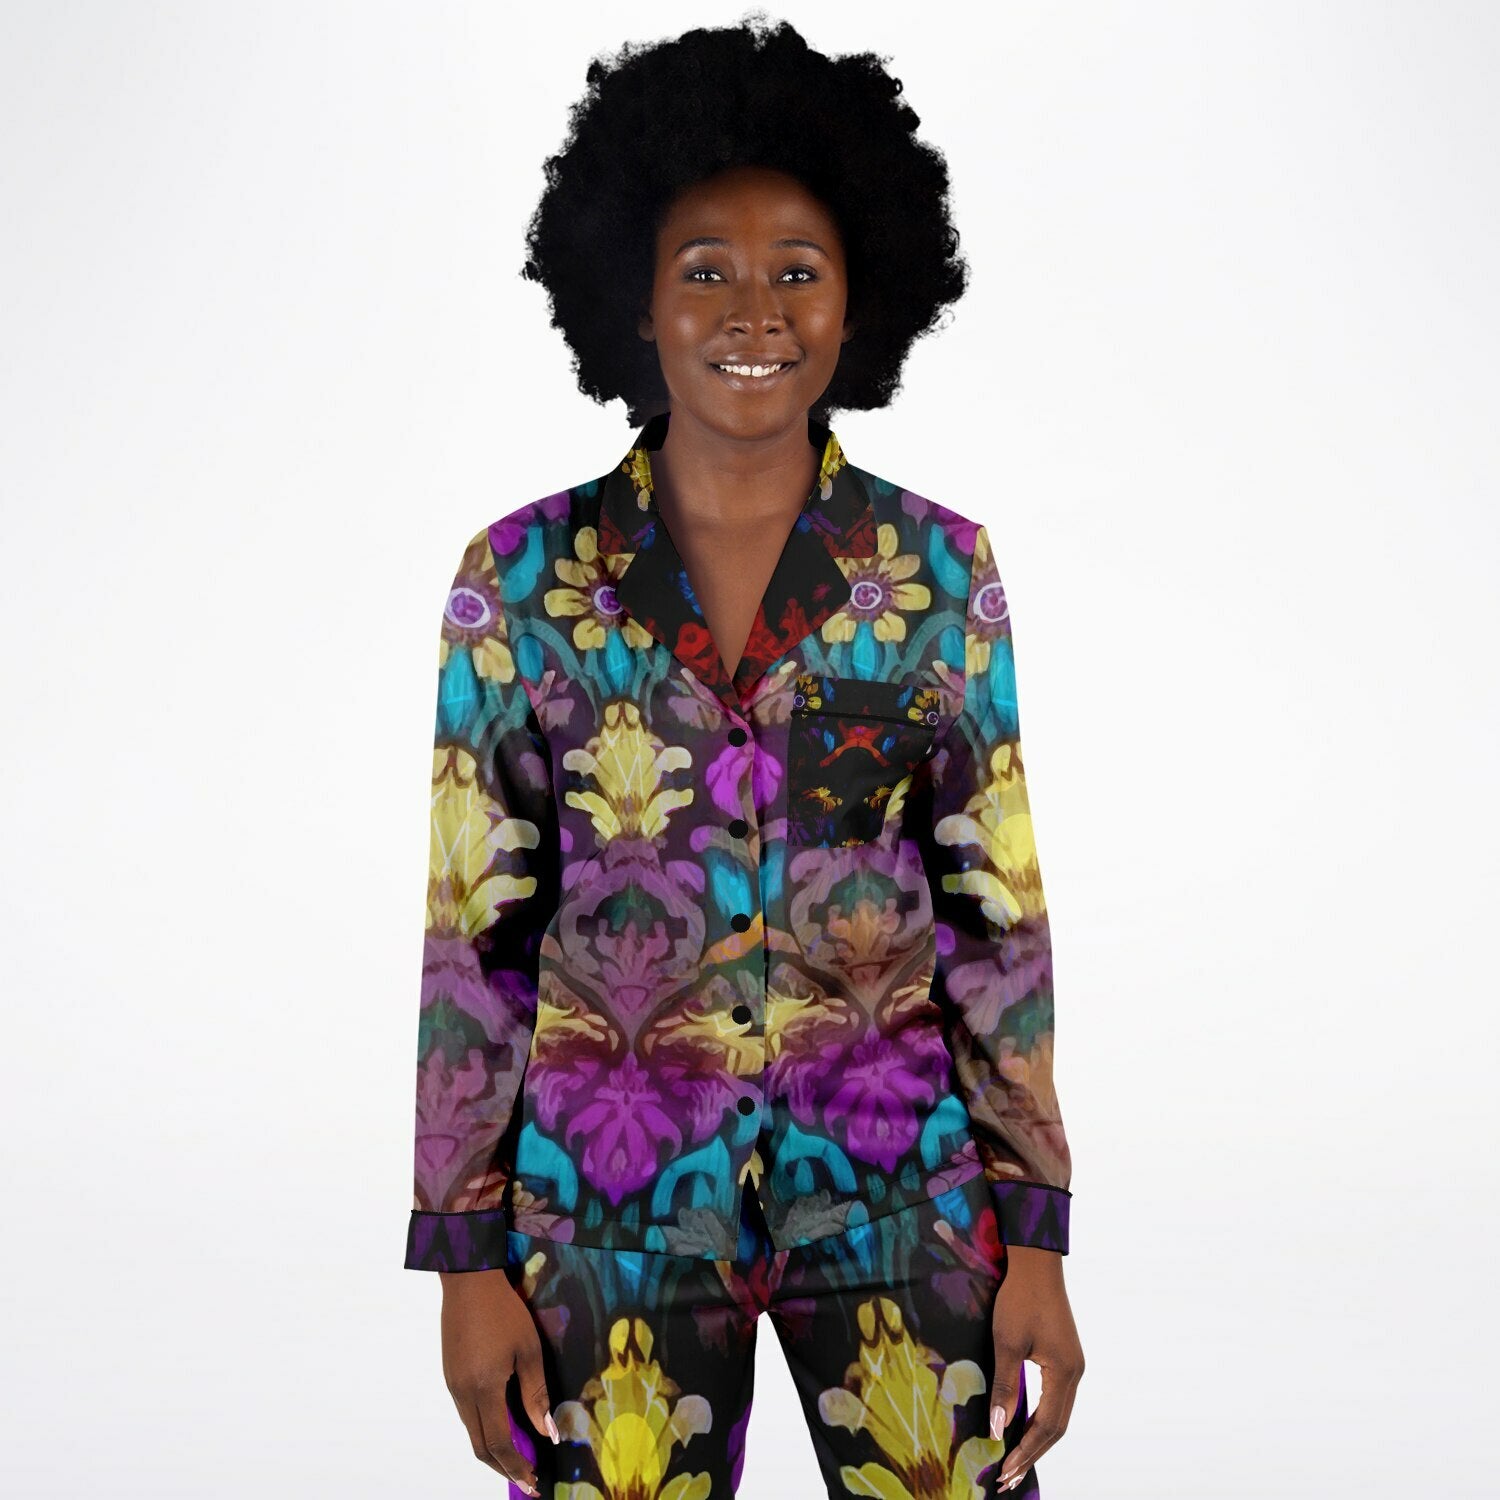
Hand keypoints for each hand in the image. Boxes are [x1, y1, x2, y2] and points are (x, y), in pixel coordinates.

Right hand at [439, 1268, 558, 1496]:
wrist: (468, 1280)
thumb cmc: (503, 1310)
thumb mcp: (527, 1349)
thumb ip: (536, 1394)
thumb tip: (547, 1432)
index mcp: (483, 1389)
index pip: (499, 1444)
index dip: (516, 1466)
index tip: (532, 1482)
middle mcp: (462, 1394)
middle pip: (480, 1446)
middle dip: (503, 1467)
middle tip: (526, 1478)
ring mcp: (453, 1385)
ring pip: (471, 1430)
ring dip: (493, 1448)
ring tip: (519, 1454)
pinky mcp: (451, 1374)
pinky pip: (467, 1413)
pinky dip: (484, 1427)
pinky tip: (502, 1423)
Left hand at [989, 1246, 1084, 1491]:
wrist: (1036, 1264)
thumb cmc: (1019, 1299)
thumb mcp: (1006, 1343)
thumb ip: (1005, 1386)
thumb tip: (998, 1429)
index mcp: (1065, 1372)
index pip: (1047, 1426)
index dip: (1026, 1451)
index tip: (1005, 1471)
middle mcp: (1076, 1373)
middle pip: (1057, 1427)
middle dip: (1033, 1453)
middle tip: (1009, 1478)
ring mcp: (1074, 1365)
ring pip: (1059, 1415)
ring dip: (1038, 1439)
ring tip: (1015, 1460)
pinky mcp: (1066, 1357)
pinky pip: (1057, 1399)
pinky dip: (1042, 1419)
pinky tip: (1025, 1427)